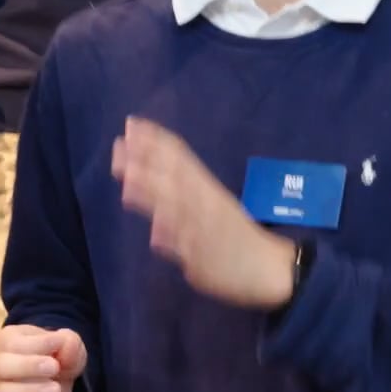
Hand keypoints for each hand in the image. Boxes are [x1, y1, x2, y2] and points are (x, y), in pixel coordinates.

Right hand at [0, 323, 87, 391]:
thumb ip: (68, 341)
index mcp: (7, 341)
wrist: (61, 379)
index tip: (59, 343)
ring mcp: (4, 391)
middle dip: (27, 366)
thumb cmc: (58, 355)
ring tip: (56, 390)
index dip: (36, 343)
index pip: (10, 342)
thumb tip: (63, 343)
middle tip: (54, 367)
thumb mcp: (69, 344)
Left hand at [113, 117, 297, 309]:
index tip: (132, 123)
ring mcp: (205, 232)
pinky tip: (156, 236)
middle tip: (119, 145)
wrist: (271, 268)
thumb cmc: (235, 234)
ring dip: (154, 196)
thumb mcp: (212, 203)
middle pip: (174, 179)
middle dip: (147, 163)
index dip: (156, 142)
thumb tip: (141, 174)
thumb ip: (181, 188)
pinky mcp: (206, 261)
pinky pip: (190, 251)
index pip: (181, 159)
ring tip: (128, 182)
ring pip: (178, 212)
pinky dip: (174, 242)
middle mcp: (206, 205)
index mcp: (208, 189)